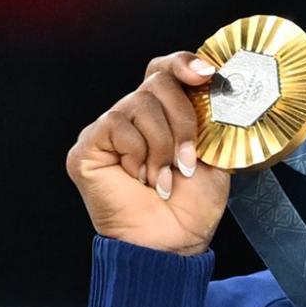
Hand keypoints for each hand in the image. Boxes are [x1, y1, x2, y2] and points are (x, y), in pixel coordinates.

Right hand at [67, 50, 229, 253]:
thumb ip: (211, 120)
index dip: (182, 64)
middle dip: (182, 121)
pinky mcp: (88, 145)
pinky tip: (138, 177)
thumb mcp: (214, 157)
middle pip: (158, 82)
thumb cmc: (191, 207)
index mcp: (163, 115)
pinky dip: (137, 153)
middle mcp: (133, 116)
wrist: (172, 242)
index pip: (165, 69)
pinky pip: (117, 124)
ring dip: (161, 146)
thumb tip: (217, 86)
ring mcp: (109, 129)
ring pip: (140, 104)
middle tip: (186, 161)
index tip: (206, 75)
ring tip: (161, 178)